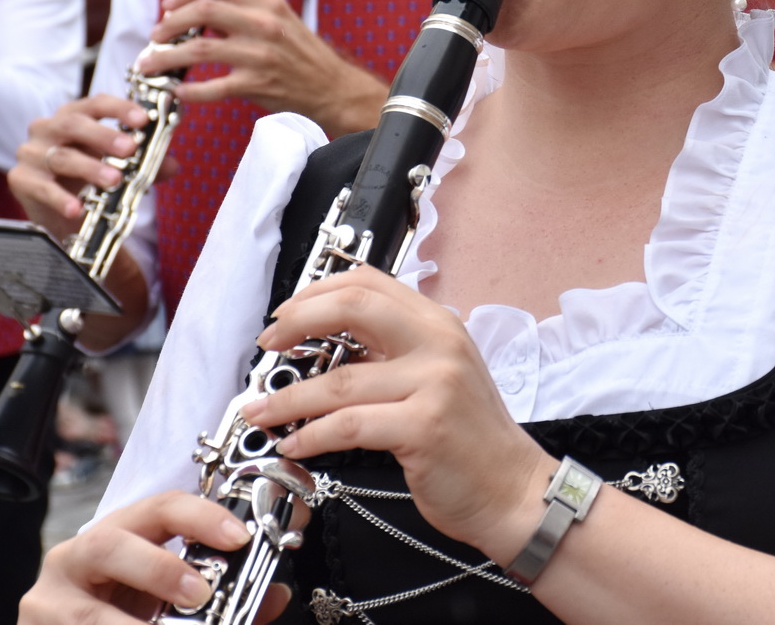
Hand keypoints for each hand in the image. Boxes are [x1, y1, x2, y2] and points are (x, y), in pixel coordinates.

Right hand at [9, 94, 154, 233]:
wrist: (62, 211)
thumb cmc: (91, 177)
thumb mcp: (119, 166)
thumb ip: (144, 163)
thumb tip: (173, 165)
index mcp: (74, 115)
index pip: (96, 103)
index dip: (119, 108)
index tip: (143, 120)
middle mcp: (48, 128)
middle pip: (74, 124)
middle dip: (104, 136)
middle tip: (129, 149)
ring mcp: (32, 152)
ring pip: (61, 156)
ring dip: (90, 168)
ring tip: (114, 181)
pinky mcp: (21, 179)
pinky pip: (42, 187)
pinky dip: (61, 198)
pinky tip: (77, 209)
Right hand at [19, 490, 290, 623]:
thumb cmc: (122, 613)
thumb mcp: (169, 600)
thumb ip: (224, 598)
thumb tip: (275, 595)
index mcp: (121, 536)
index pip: (159, 507)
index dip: (201, 517)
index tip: (240, 539)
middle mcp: (76, 558)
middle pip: (109, 543)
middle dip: (159, 568)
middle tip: (200, 594)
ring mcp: (47, 601)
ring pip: (86, 612)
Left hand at [140, 0, 385, 135]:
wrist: (333, 88)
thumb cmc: (305, 56)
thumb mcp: (282, 21)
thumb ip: (247, 11)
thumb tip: (203, 10)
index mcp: (269, 4)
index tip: (168, 5)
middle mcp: (264, 26)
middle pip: (203, 12)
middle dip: (169, 22)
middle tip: (155, 35)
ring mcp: (260, 56)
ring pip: (199, 49)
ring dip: (167, 56)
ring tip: (151, 63)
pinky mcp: (257, 85)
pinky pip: (213, 87)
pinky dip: (190, 91)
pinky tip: (180, 91)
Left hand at [242, 267, 553, 559]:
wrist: (513, 490)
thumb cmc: (472, 441)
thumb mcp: (440, 378)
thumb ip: (395, 354)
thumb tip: (328, 349)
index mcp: (439, 325)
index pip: (370, 283)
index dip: (317, 293)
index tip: (286, 315)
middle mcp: (439, 344)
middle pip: (353, 307)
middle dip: (296, 322)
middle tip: (267, 345)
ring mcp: (434, 383)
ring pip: (340, 379)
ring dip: (289, 397)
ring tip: (261, 411)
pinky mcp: (424, 426)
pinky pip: (349, 425)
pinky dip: (311, 435)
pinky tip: (295, 443)